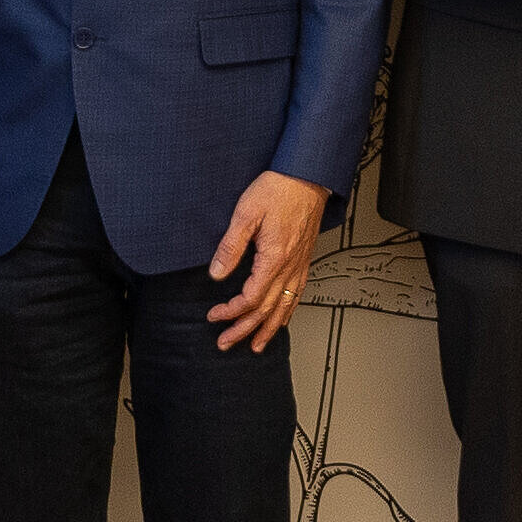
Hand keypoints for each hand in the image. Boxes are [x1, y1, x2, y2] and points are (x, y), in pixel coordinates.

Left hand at [206, 171, 329, 352]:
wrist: (307, 176)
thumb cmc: (278, 189)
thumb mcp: (246, 213)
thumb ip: (230, 246)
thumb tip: (217, 273)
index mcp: (274, 257)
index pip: (251, 298)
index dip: (231, 311)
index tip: (214, 315)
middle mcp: (290, 266)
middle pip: (267, 309)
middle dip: (245, 330)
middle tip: (226, 343)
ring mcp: (299, 264)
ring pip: (285, 307)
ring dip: (269, 329)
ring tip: (257, 345)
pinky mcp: (304, 258)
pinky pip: (297, 294)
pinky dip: (288, 312)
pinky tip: (282, 318)